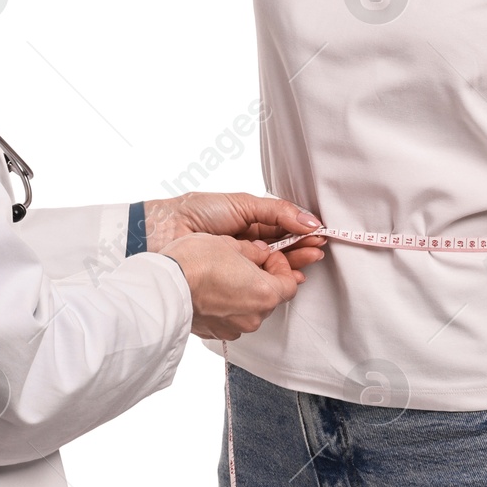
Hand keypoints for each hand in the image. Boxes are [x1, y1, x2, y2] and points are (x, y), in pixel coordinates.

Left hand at [144, 191, 326, 273]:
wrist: (167, 230)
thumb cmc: (199, 212)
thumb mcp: (242, 204)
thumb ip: (277, 212)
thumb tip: (308, 219)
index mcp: (250, 222)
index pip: (283, 230)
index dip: (301, 233)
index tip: (319, 235)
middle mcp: (247, 244)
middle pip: (282, 250)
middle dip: (301, 250)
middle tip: (317, 250)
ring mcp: (241, 264)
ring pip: (273, 267)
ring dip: (293, 265)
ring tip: (309, 260)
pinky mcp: (232, 282)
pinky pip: (258, 283)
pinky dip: (274, 281)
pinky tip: (289, 278)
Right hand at [162, 234, 299, 340]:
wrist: (166, 286)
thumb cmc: (196, 262)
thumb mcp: (230, 243)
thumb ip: (253, 251)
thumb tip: (259, 252)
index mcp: (265, 292)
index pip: (290, 282)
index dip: (281, 265)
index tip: (268, 255)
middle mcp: (254, 315)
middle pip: (270, 297)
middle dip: (263, 279)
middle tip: (248, 262)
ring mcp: (235, 327)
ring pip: (250, 309)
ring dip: (245, 293)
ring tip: (227, 275)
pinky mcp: (217, 333)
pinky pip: (231, 319)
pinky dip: (228, 306)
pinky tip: (214, 290)